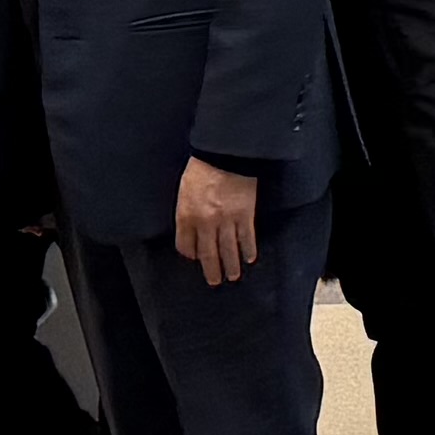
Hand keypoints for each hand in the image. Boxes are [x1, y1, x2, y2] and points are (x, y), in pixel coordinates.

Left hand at [174, 157, 262, 284]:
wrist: (226, 154)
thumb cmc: (203, 167)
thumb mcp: (185, 190)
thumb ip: (186, 212)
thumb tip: (191, 228)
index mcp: (187, 215)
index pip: (186, 245)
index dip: (191, 254)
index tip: (196, 257)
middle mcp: (205, 223)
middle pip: (208, 254)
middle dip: (211, 270)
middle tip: (214, 281)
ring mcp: (226, 220)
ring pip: (228, 250)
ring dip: (231, 265)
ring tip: (232, 275)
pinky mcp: (245, 215)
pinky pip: (246, 238)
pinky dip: (248, 250)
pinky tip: (249, 258)